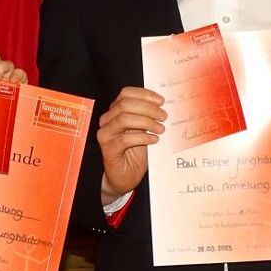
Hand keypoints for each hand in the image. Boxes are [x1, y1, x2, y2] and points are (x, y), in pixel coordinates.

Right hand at [96, 87, 164, 202]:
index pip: (126, 93)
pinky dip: (143, 137)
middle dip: (148, 108)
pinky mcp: (108, 149)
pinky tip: (154, 140)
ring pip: (124, 119)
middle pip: (125, 104)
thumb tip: (164, 107)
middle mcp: (107, 120)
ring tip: (160, 129)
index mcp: (115, 111)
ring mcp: (105, 134)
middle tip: (164, 116)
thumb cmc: (134, 153)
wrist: (124, 176)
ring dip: (146, 122)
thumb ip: (148, 117)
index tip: (161, 101)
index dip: (144, 94)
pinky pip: (125, 139)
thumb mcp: (143, 130)